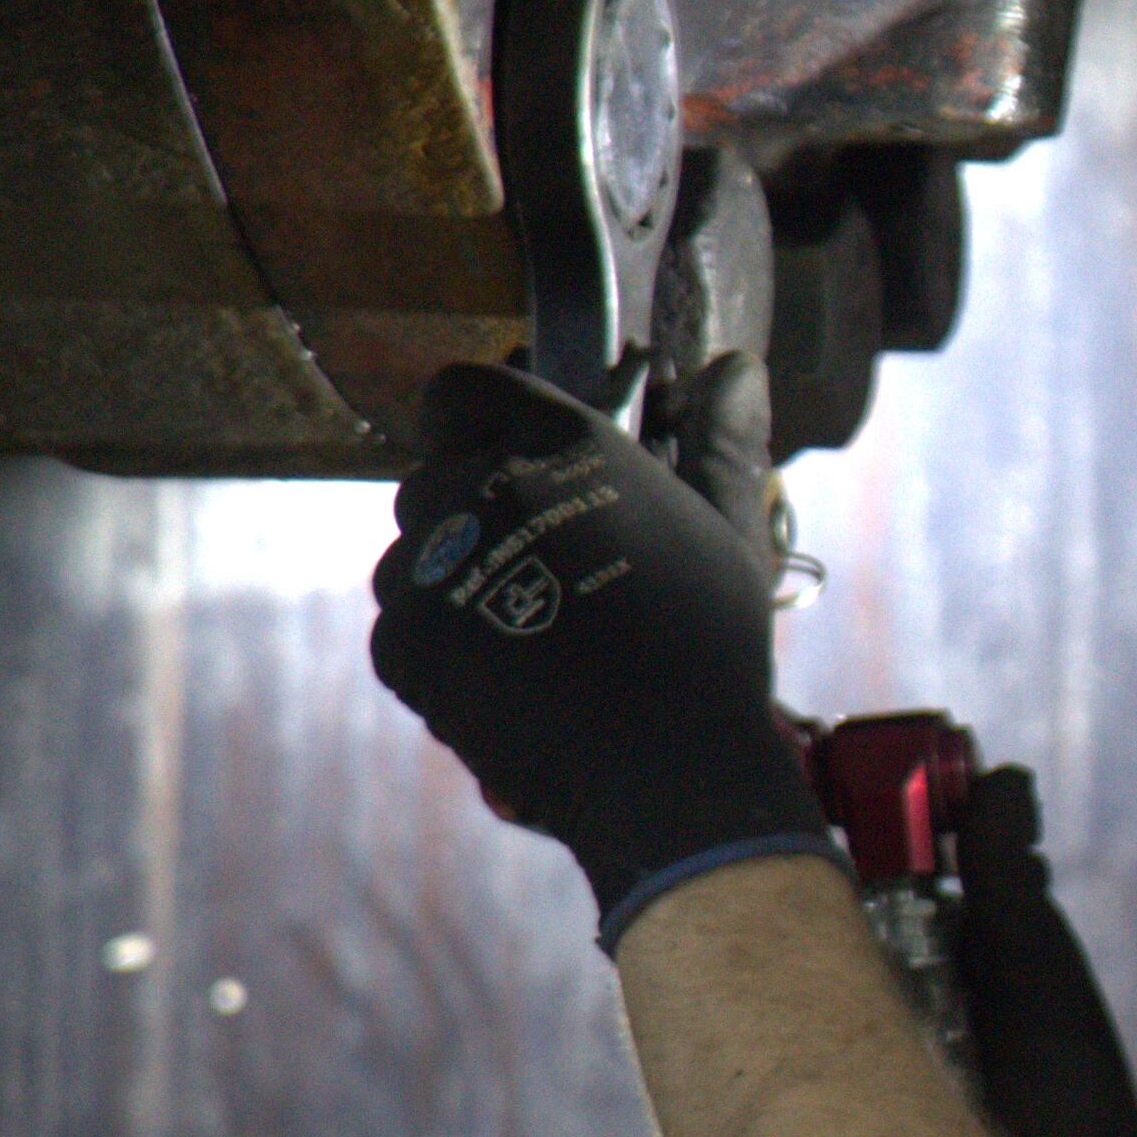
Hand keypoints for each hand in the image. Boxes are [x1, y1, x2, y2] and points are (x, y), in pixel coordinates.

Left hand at [370, 359, 832, 946]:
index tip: (503, 462)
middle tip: (542, 574)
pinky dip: (445, 653)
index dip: (473, 423)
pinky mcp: (400, 643)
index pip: (461, 392)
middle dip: (473, 517)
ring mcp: (427, 569)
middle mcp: (476, 490)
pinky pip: (405, 630)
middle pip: (434, 480)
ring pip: (413, 559)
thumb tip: (736, 367)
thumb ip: (721, 440)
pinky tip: (510, 679)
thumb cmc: (710, 645)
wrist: (667, 769)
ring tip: (531, 638)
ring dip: (454, 586)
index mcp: (555, 447)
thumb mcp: (729, 531)